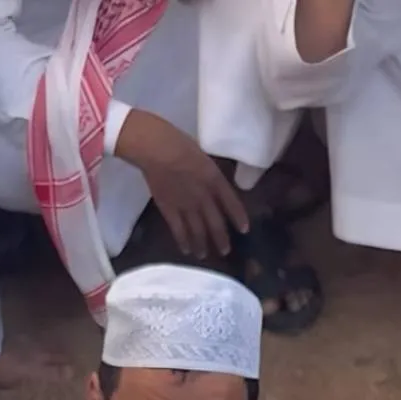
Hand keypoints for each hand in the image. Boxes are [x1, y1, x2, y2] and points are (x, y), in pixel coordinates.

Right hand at [115, 109, 249, 258]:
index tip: (244, 230)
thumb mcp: (202, 156)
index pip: (231, 202)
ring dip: (203, 245)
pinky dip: (184, 242)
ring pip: (198, 231)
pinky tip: (187, 250)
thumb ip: (209, 173)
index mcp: (214, 179)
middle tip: (225, 251)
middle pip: (215, 223)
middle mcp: (204, 196)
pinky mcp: (169, 210)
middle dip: (221, 239)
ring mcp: (186, 206)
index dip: (238, 217)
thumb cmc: (178, 142)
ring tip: (204, 255)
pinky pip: (179, 231)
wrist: (156, 148)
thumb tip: (212, 182)